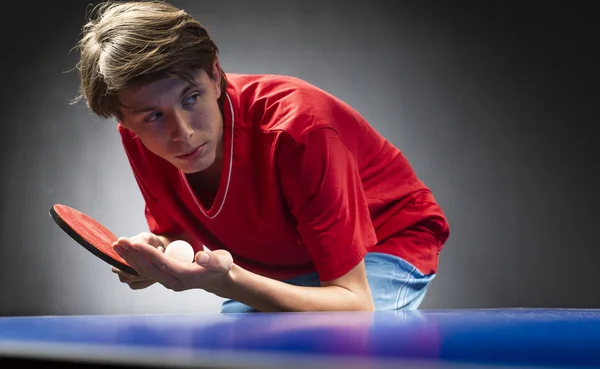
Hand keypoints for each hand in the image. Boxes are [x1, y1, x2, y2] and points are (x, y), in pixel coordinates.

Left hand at [112, 237, 233, 292]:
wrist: (218, 280)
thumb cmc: (221, 267)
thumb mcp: (222, 261)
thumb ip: (212, 260)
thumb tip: (200, 256)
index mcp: (186, 276)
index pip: (163, 263)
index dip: (148, 253)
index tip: (135, 243)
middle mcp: (173, 281)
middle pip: (149, 268)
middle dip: (132, 255)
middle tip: (118, 242)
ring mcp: (167, 281)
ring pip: (145, 270)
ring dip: (130, 258)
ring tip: (117, 245)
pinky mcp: (164, 278)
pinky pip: (146, 271)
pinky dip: (135, 261)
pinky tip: (125, 253)